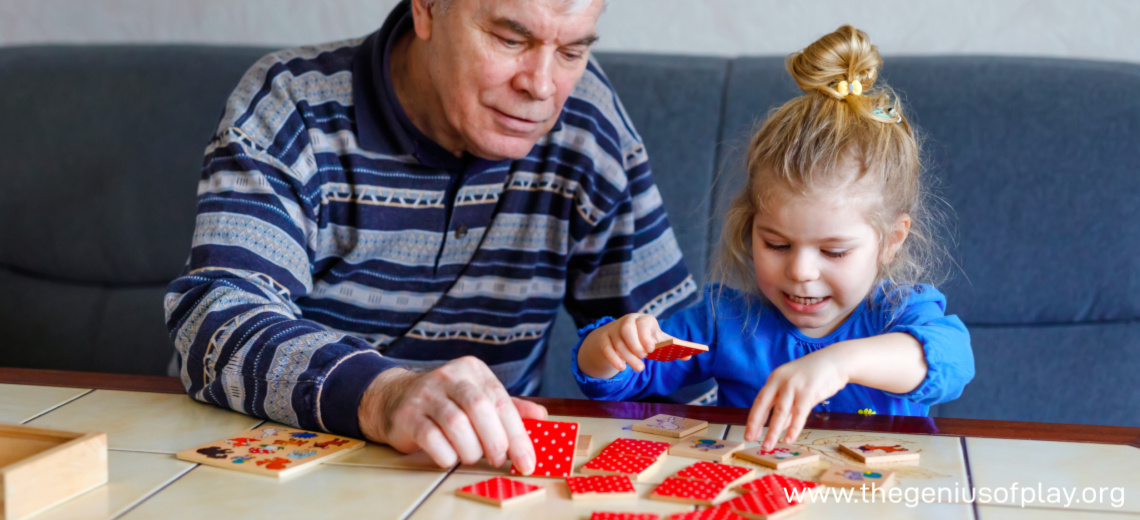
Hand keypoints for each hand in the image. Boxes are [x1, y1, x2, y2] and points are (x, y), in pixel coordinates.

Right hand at [357, 356, 547, 473]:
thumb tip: (541, 417)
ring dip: (470, 449)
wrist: (394, 397)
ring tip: (472, 456)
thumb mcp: (478, 396)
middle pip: (480, 409)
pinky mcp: (407, 415)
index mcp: (473, 370)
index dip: (518, 435)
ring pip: (456, 424)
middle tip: (498, 460)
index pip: (501, 401)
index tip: (527, 461)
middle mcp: (450, 376)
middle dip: (495, 441)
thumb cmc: (445, 400)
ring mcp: (426, 394)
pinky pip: (431, 438)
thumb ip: (509, 407)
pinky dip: (446, 454)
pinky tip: (450, 457)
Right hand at [577, 313, 679, 378]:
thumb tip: (689, 356)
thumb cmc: (643, 338)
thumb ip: (670, 346)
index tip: (651, 349)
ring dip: (628, 356)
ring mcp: (613, 330)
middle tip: (644, 357)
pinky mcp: (604, 339)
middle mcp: (627, 322)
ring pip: (618, 342)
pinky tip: (622, 368)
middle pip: (627, 330)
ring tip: (638, 368)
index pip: (643, 323)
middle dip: (635, 344)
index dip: (646, 335)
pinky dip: (613, 358)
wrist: (620, 336)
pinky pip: (606, 348)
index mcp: (643, 320)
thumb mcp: (657, 340)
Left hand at [744, 350, 847, 449]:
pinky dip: (793, 428)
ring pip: (780, 412)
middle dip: (756, 425)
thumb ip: (788, 406)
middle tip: (749, 439)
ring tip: (768, 446)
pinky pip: (799, 414)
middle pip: (764, 405)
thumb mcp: (796, 387)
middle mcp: (781, 381)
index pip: (760, 400)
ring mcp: (794, 385)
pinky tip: (789, 439)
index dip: (753, 418)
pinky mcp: (808, 391)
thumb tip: (781, 426)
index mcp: (775, 378)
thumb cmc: (815, 375)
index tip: (749, 433)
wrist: (836, 361)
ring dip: (773, 431)